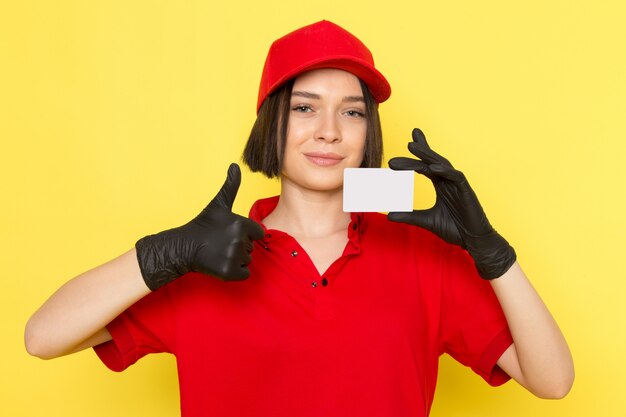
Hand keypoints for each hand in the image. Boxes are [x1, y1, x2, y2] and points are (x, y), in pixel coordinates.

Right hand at [136, 163, 264, 289]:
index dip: (246, 233)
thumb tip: (235, 165)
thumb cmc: (203, 224)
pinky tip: (221, 263)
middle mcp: (239, 240)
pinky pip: (244, 274)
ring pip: (247, 260)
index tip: (230, 232)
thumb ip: (231, 185)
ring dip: (236, 258)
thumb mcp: (219, 203)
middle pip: (251, 247)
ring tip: (219, 252)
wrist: (183, 247)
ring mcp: (233, 257)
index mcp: (241, 224)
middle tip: (221, 242)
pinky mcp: (228, 273)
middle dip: (239, 246)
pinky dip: (235, 272)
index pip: (258, 233)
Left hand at [387, 128, 515, 278]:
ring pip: (442, 164)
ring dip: (427, 154)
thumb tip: (388, 215)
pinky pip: (455, 177)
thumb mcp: (426, 221)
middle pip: (432, 161)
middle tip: (406, 143)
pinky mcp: (466, 190)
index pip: (424, 166)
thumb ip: (409, 216)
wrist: (473, 240)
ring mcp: (457, 184)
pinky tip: (432, 167)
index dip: (413, 159)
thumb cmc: (455, 229)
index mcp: (441, 184)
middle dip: (420, 150)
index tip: (396, 156)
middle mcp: (448, 181)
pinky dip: (444, 171)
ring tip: (412, 146)